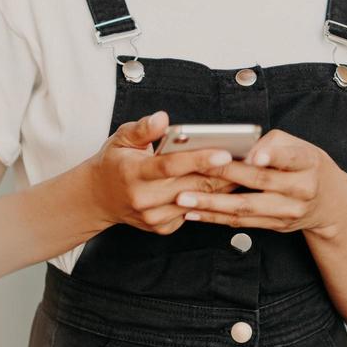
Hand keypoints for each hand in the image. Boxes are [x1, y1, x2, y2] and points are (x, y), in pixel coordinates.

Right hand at [84, 110, 241, 234]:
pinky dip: (209, 201)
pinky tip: (224, 189)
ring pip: (198, 202)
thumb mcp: (121, 138)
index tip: (225, 152)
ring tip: (244, 172)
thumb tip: (162, 118)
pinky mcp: (162, 228)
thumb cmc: (113, 163)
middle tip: (249, 160)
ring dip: (222, 188)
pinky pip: (192, 214)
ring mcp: (154, 217)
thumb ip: (143, 128)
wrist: (96, 198)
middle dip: (222, 173)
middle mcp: (144, 199)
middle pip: (192, 185)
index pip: (171, 166)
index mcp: (134, 173)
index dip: (200, 159)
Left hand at [173, 128, 346, 236]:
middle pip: (260, 182)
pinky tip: (193, 213)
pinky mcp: (276, 225)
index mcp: (308, 163)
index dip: (272, 156)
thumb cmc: (303, 163)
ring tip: (184, 199)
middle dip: (224, 176)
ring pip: (246, 208)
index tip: (254, 156)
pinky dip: (215, 218)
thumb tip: (238, 148)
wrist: (329, 201)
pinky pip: (242, 222)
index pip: (290, 158)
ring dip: (212, 204)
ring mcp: (289, 211)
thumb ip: (268, 143)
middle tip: (195, 169)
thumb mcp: (296, 145)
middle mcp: (302, 189)